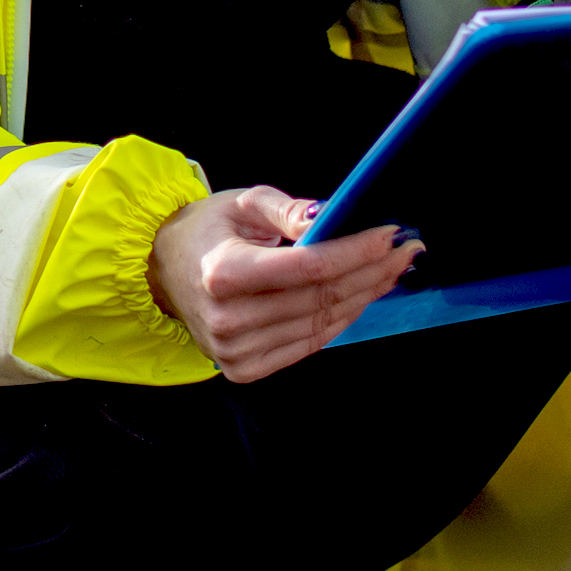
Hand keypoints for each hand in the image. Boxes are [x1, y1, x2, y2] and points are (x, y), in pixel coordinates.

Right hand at [148, 188, 419, 384]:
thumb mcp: (240, 203)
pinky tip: (361, 296)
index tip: (390, 235)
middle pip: (321, 297)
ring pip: (322, 323)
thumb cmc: (208, 231)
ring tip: (391, 271)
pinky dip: (340, 319)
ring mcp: (235, 350)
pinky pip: (309, 344)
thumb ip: (287, 209)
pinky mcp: (244, 367)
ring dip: (364, 296)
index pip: (307, 267)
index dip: (355, 252)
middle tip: (406, 250)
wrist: (164, 272)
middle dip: (372, 271)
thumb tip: (330, 217)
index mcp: (222, 273)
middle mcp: (228, 318)